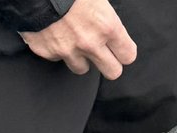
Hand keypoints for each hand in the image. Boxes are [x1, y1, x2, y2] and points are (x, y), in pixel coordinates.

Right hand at [21, 0, 136, 79]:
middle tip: (101, 52)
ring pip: (82, 68)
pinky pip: (57, 58)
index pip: (128, 55)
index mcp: (106, 25)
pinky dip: (56, 49)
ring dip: (80, 58)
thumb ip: (106, 16)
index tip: (119, 48)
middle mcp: (90, 42)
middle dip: (108, 63)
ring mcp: (68, 50)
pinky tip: (54, 34)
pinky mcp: (48, 51)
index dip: (123, 51)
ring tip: (73, 40)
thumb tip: (111, 27)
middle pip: (113, 72)